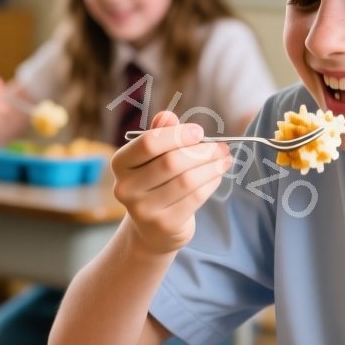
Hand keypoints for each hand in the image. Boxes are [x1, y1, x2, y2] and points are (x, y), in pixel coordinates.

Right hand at [111, 110, 230, 254]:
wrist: (152, 228)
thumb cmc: (156, 182)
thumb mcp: (154, 157)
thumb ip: (160, 134)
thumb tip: (167, 116)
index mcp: (120, 163)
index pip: (148, 143)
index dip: (177, 135)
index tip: (199, 132)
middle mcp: (126, 187)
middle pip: (171, 162)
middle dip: (202, 151)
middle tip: (221, 147)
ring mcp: (143, 209)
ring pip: (186, 181)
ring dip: (211, 167)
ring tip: (224, 159)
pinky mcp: (164, 224)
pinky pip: (195, 198)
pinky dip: (211, 183)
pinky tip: (217, 176)